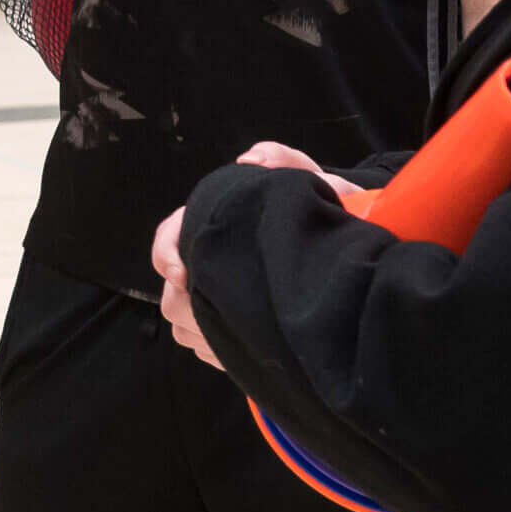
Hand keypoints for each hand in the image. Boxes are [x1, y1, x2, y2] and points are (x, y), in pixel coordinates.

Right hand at [154, 143, 360, 368]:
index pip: (168, 237)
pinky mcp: (229, 331)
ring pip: (182, 324)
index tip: (182, 274)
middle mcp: (207, 263)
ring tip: (239, 334)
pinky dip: (217, 351)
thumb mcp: (307, 178)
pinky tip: (245, 348)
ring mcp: (215, 299)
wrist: (343, 245)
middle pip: (170, 292)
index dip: (167, 254)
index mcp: (213, 225)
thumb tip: (250, 160)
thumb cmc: (319, 208)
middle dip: (188, 304)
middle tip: (220, 316)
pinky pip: (204, 348)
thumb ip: (281, 160)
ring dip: (203, 331)